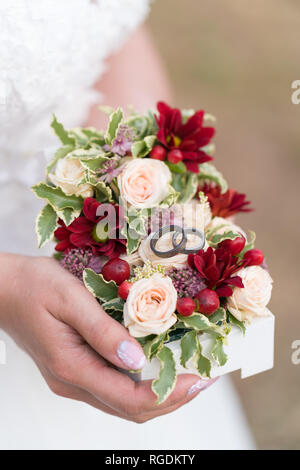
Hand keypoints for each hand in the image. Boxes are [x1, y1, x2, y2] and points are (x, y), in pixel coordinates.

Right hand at [0, 254, 216, 422]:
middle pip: (131, 409)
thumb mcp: (69, 298)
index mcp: (72, 367)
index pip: (130, 398)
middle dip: (172, 399)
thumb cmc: (34, 286)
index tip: (201, 379)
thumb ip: (102, 331)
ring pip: (124, 403)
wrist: (4, 289)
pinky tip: (158, 365)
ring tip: (189, 374)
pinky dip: (142, 384)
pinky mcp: (75, 370)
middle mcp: (73, 382)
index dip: (170, 394)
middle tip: (204, 379)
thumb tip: (138, 361)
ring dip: (160, 394)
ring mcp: (73, 379)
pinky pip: (115, 388)